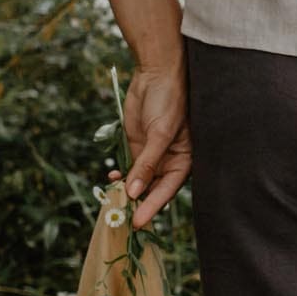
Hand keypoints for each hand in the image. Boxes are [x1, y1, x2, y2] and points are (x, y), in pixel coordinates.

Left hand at [122, 58, 191, 225]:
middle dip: (138, 202)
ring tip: (113, 200)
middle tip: (122, 218)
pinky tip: (112, 176)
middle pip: (152, 189)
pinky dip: (119, 174)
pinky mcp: (136, 145)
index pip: (168, 190)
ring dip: (126, 189)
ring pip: (137, 180)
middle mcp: (168, 161)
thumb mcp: (160, 133)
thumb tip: (134, 191)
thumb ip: (147, 163)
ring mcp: (151, 154)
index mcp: (184, 160)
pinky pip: (127, 166)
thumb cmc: (170, 100)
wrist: (156, 73)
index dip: (152, 206)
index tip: (138, 222)